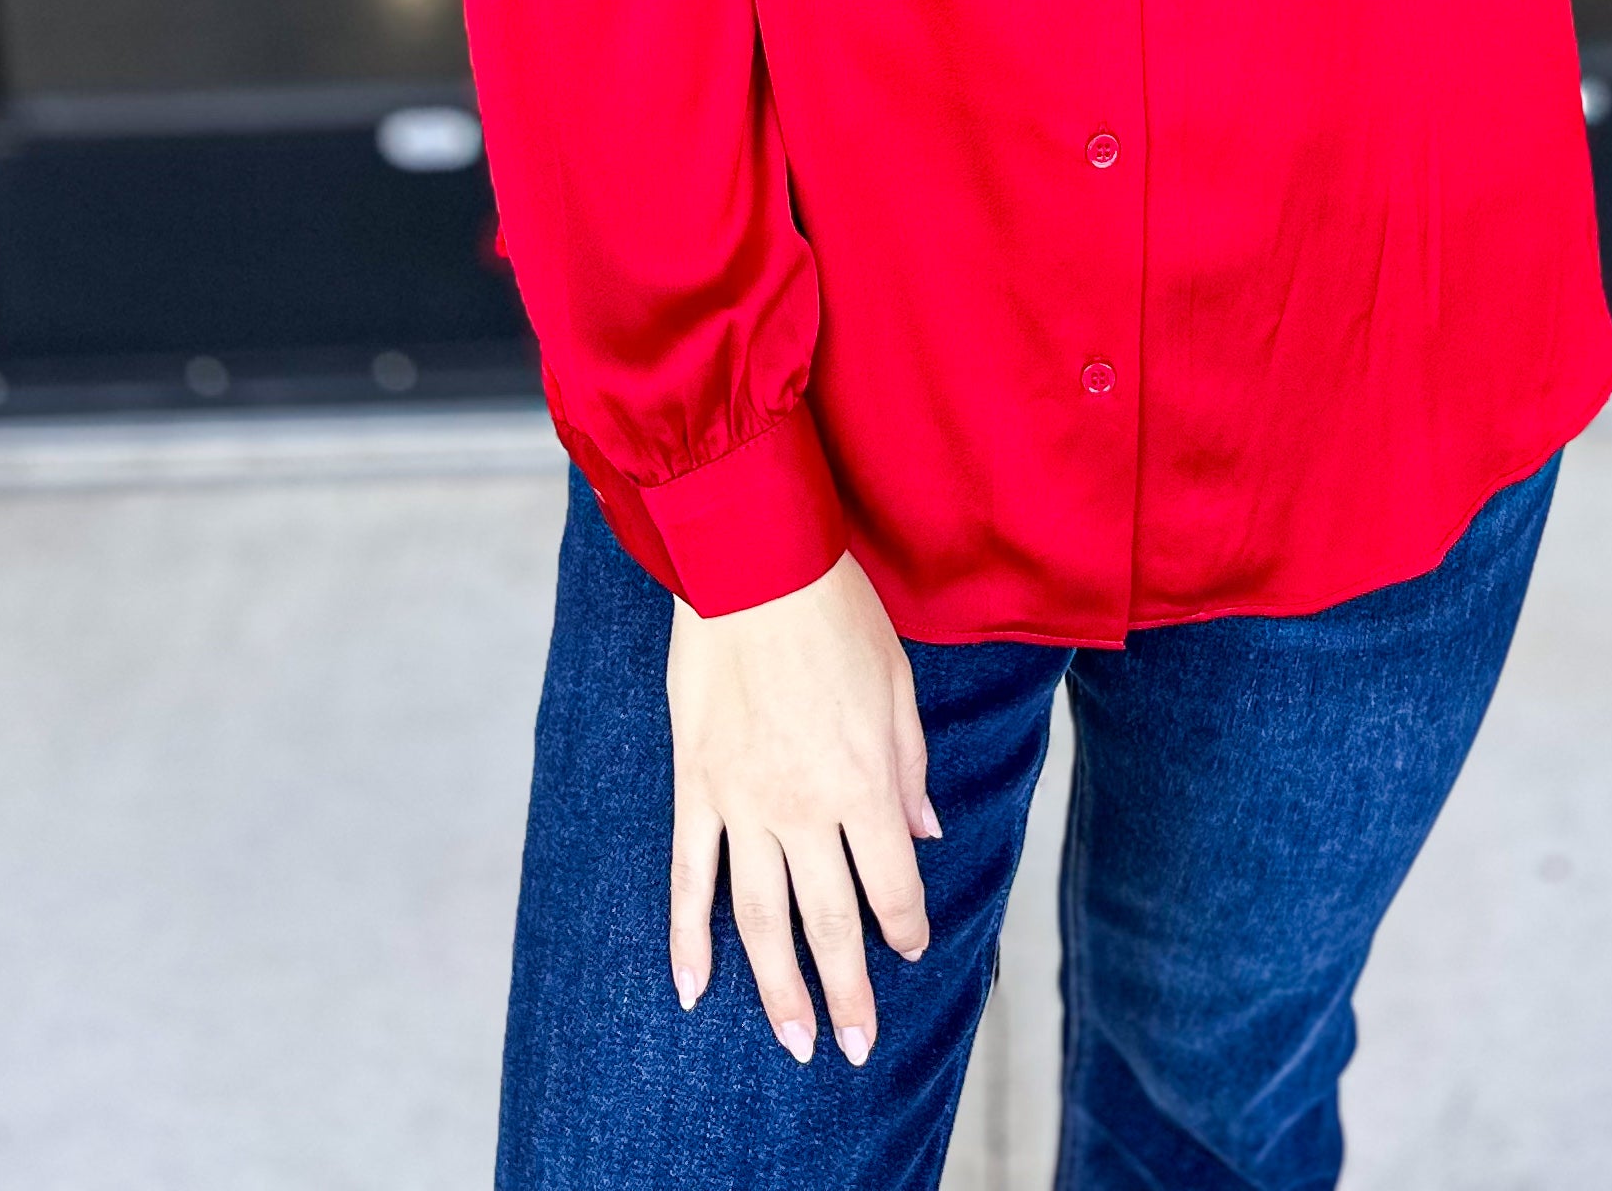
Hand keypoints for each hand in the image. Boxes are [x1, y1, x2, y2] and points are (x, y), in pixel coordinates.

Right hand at [666, 550, 938, 1064]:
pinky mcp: (695, 787)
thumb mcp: (897, 683)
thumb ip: (909, 768)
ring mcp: (743, 803)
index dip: (905, 925)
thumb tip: (924, 834)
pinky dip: (687, 937)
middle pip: (829, 921)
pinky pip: (689, 876)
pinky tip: (693, 987)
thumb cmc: (834, 611)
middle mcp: (805, 807)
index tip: (911, 950)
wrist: (752, 562)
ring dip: (778, 988)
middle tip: (856, 1049)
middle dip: (847, 992)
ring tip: (794, 1042)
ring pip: (760, 918)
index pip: (892, 883)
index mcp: (864, 781)